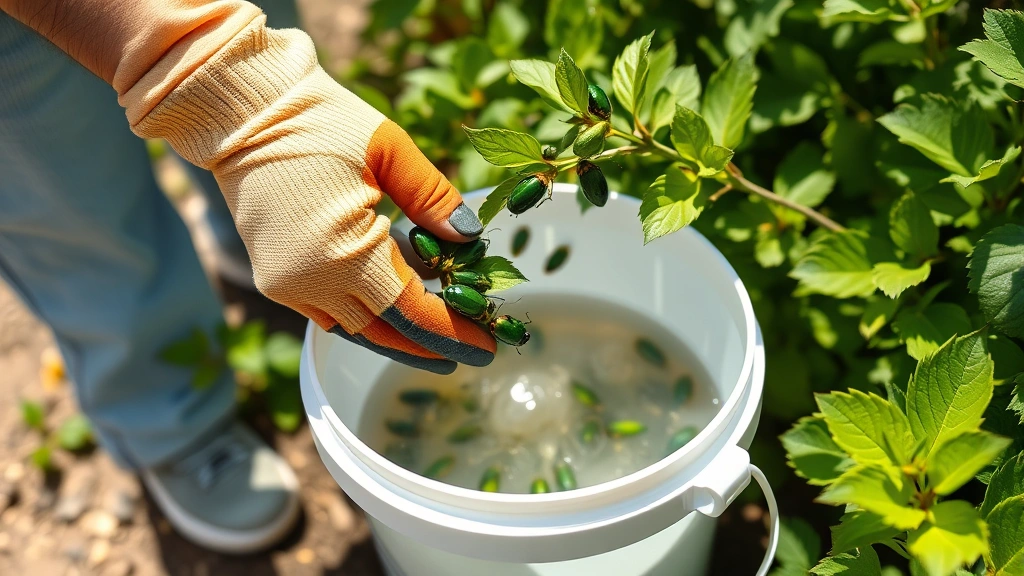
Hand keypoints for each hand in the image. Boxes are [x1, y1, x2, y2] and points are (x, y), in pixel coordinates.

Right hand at [124, 14, 494, 373]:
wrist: (242, 112)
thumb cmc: (322, 122)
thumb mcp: (391, 150)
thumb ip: (434, 200)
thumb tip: (472, 239)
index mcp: (345, 253)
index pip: (412, 312)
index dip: (455, 331)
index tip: (490, 344)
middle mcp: (311, 282)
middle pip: (386, 333)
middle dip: (433, 347)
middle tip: (474, 353)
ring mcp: (287, 286)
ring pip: (356, 331)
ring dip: (399, 340)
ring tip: (440, 345)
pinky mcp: (274, 279)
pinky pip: (329, 316)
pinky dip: (365, 320)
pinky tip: (394, 315)